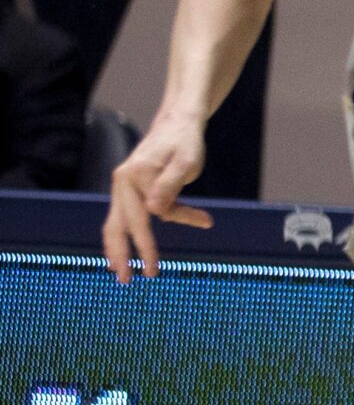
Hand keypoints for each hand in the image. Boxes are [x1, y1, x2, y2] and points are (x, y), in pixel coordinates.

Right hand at [102, 117, 212, 281]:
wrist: (179, 124)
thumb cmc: (186, 143)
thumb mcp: (186, 163)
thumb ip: (171, 186)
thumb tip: (155, 211)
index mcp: (133, 176)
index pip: (142, 219)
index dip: (148, 246)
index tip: (152, 270)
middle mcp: (122, 182)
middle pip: (117, 225)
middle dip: (122, 254)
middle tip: (126, 281)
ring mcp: (124, 186)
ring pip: (116, 223)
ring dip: (119, 248)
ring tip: (121, 272)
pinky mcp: (130, 190)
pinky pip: (128, 217)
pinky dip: (130, 234)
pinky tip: (132, 252)